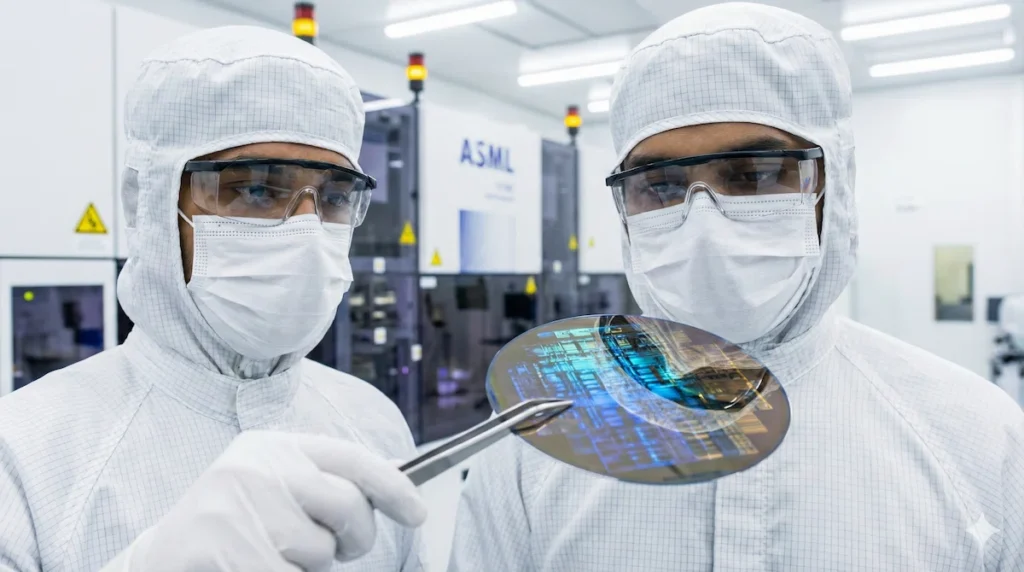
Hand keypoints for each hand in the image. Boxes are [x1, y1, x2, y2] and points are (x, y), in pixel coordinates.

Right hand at [102, 430, 426, 571]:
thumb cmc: (233, 526)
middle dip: (355, 537)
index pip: (349, 457)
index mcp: (272, 447)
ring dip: (309, 567)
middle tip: (339, 550)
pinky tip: (255, 568)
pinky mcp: (221, 548)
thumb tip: (394, 490)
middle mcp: (254, 468)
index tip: (418, 512)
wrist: (160, 561)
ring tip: (272, 556)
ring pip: (320, 552)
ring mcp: (235, 507)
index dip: (392, 486)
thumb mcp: (274, 488)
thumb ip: (322, 484)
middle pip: (347, 504)